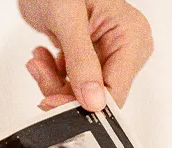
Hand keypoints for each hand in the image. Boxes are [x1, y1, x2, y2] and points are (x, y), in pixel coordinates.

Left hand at [19, 0, 153, 110]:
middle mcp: (125, 48)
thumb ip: (81, 60)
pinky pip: (72, 84)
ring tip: (39, 61)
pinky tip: (43, 56)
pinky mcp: (90, 59)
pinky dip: (52, 75)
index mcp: (132, 37)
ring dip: (53, 82)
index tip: (53, 102)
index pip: (115, 90)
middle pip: (97, 96)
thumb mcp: (68, 19)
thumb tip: (94, 100)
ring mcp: (107, 55)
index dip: (84, 104)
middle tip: (40, 72)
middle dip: (63, 91)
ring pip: (81, 94)